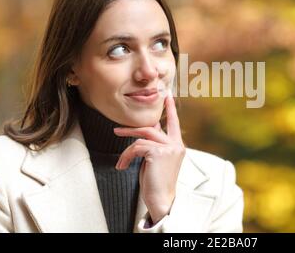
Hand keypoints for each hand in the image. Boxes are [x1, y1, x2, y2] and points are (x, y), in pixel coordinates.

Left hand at [113, 89, 185, 223]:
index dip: (170, 108)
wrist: (161, 199)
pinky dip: (126, 156)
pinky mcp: (159, 152)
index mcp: (177, 145)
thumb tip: (145, 132)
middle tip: (116, 131)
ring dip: (126, 146)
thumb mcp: (156, 160)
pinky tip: (123, 167)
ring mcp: (169, 147)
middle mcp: (176, 144)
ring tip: (119, 160)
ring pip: (142, 136)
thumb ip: (154, 145)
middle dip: (131, 129)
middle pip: (151, 127)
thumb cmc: (156, 182)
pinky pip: (137, 147)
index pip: (173, 122)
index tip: (167, 95)